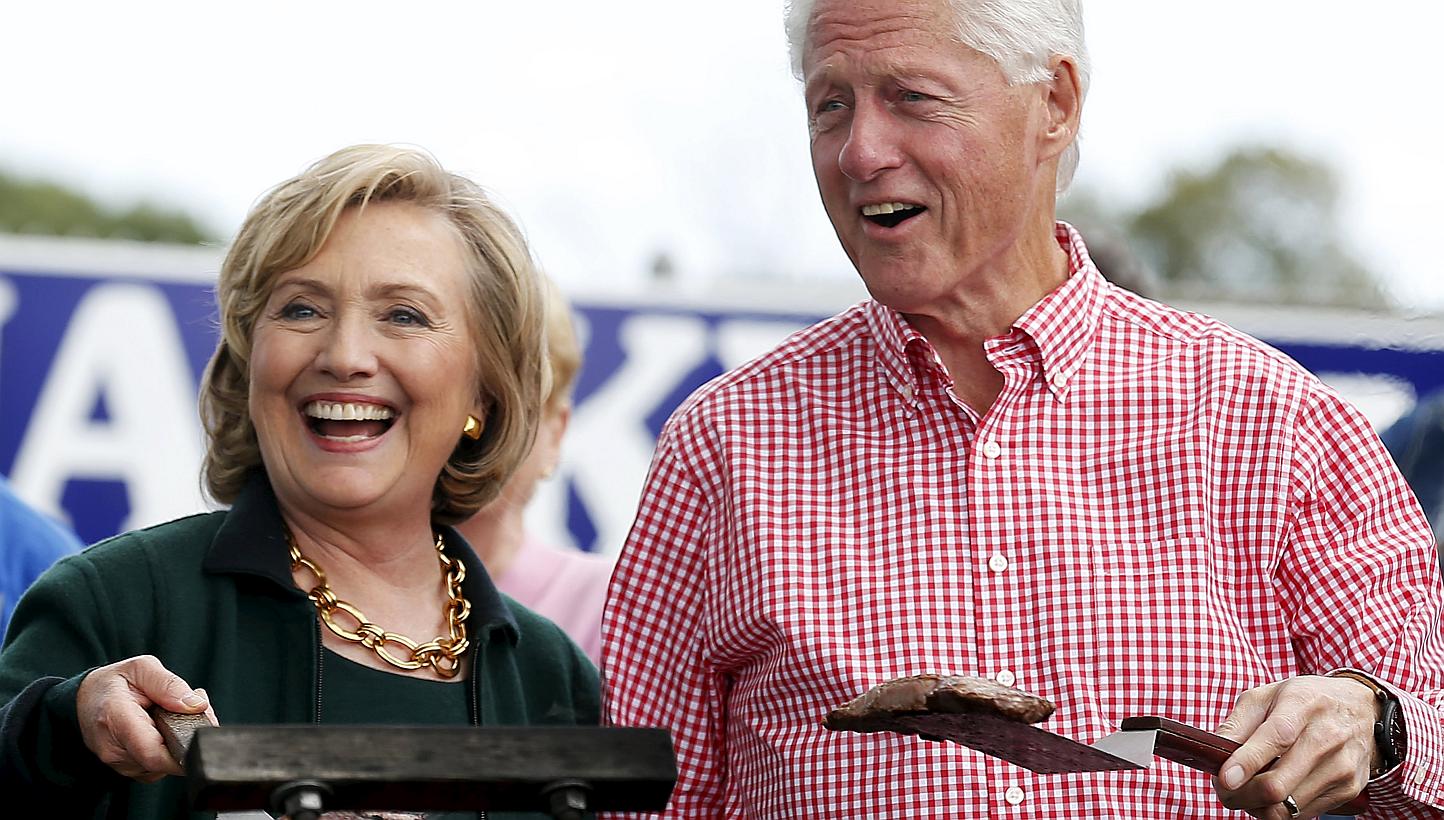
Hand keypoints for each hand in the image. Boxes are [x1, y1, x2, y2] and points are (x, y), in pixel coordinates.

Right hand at [75, 655, 215, 781]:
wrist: (84, 700)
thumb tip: (196, 705)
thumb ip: (169, 684)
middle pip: (165, 758)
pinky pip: (158, 766)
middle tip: (192, 709)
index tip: (201, 732)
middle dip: (188, 736)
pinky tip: (164, 728)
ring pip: (164, 763)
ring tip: (172, 715)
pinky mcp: (128, 768)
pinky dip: (169, 749)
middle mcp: (114, 748)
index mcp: (115, 720)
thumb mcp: (141, 668)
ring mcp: (119, 763)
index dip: (184, 751)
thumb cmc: (112, 683)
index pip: (153, 753)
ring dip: (179, 741)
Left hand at [1213, 675, 1377, 818]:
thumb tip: (1213, 753)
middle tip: (1223, 789)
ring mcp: (1341, 767)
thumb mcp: (1267, 694)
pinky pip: (1303, 815)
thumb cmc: (1304, 700)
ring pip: (1287, 807)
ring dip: (1255, 806)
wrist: (1360, 709)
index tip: (1224, 779)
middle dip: (1240, 794)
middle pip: (1278, 784)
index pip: (1276, 739)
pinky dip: (1278, 810)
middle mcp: (1327, 737)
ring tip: (1245, 790)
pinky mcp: (1349, 789)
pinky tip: (1271, 793)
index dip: (1247, 763)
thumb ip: (1237, 723)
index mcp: (1303, 705)